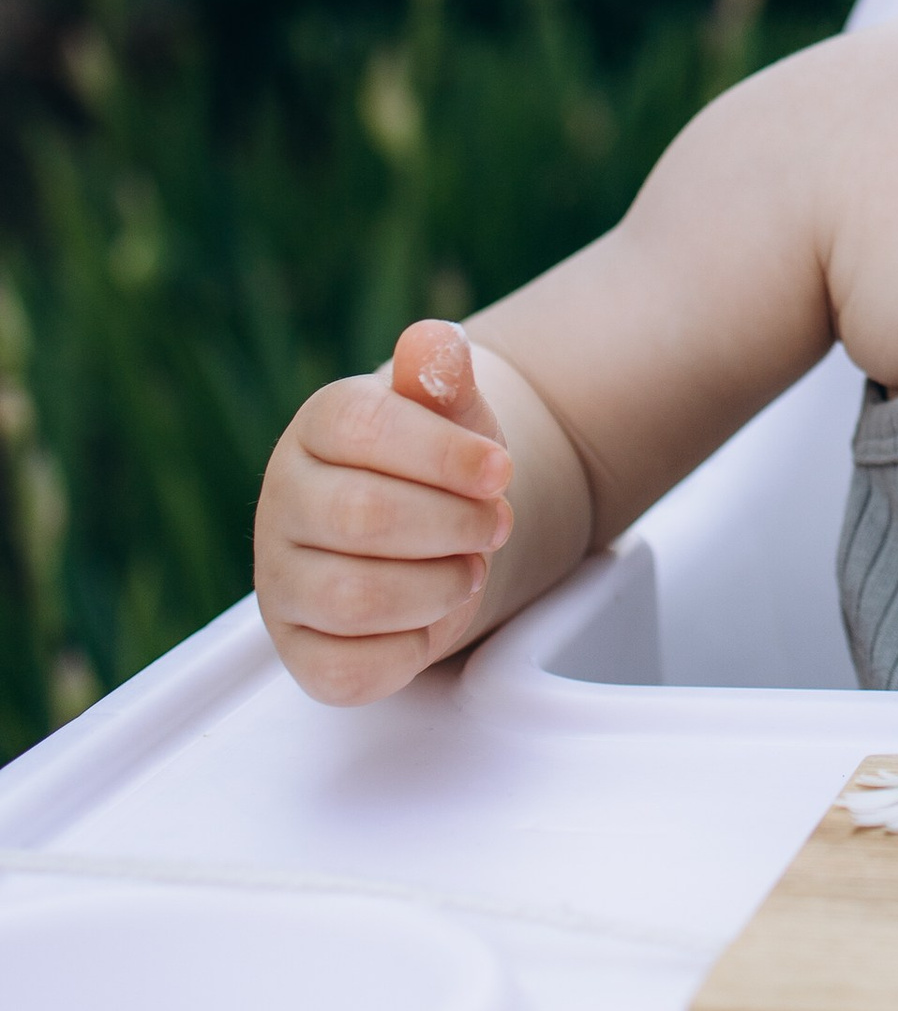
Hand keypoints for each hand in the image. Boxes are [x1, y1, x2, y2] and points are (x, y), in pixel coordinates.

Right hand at [253, 319, 514, 705]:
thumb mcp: (453, 412)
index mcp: (318, 429)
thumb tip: (433, 342)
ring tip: (469, 567)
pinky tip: (429, 616)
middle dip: (453, 524)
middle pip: (363, 517)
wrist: (429, 532)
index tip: (501, 470)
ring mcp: (282, 581)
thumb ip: (443, 377)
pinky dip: (409, 649)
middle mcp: (284, 502)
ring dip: (439, 586)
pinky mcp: (300, 651)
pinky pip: (348, 669)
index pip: (363, 430)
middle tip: (494, 524)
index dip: (444, 454)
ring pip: (354, 599)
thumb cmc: (437, 465)